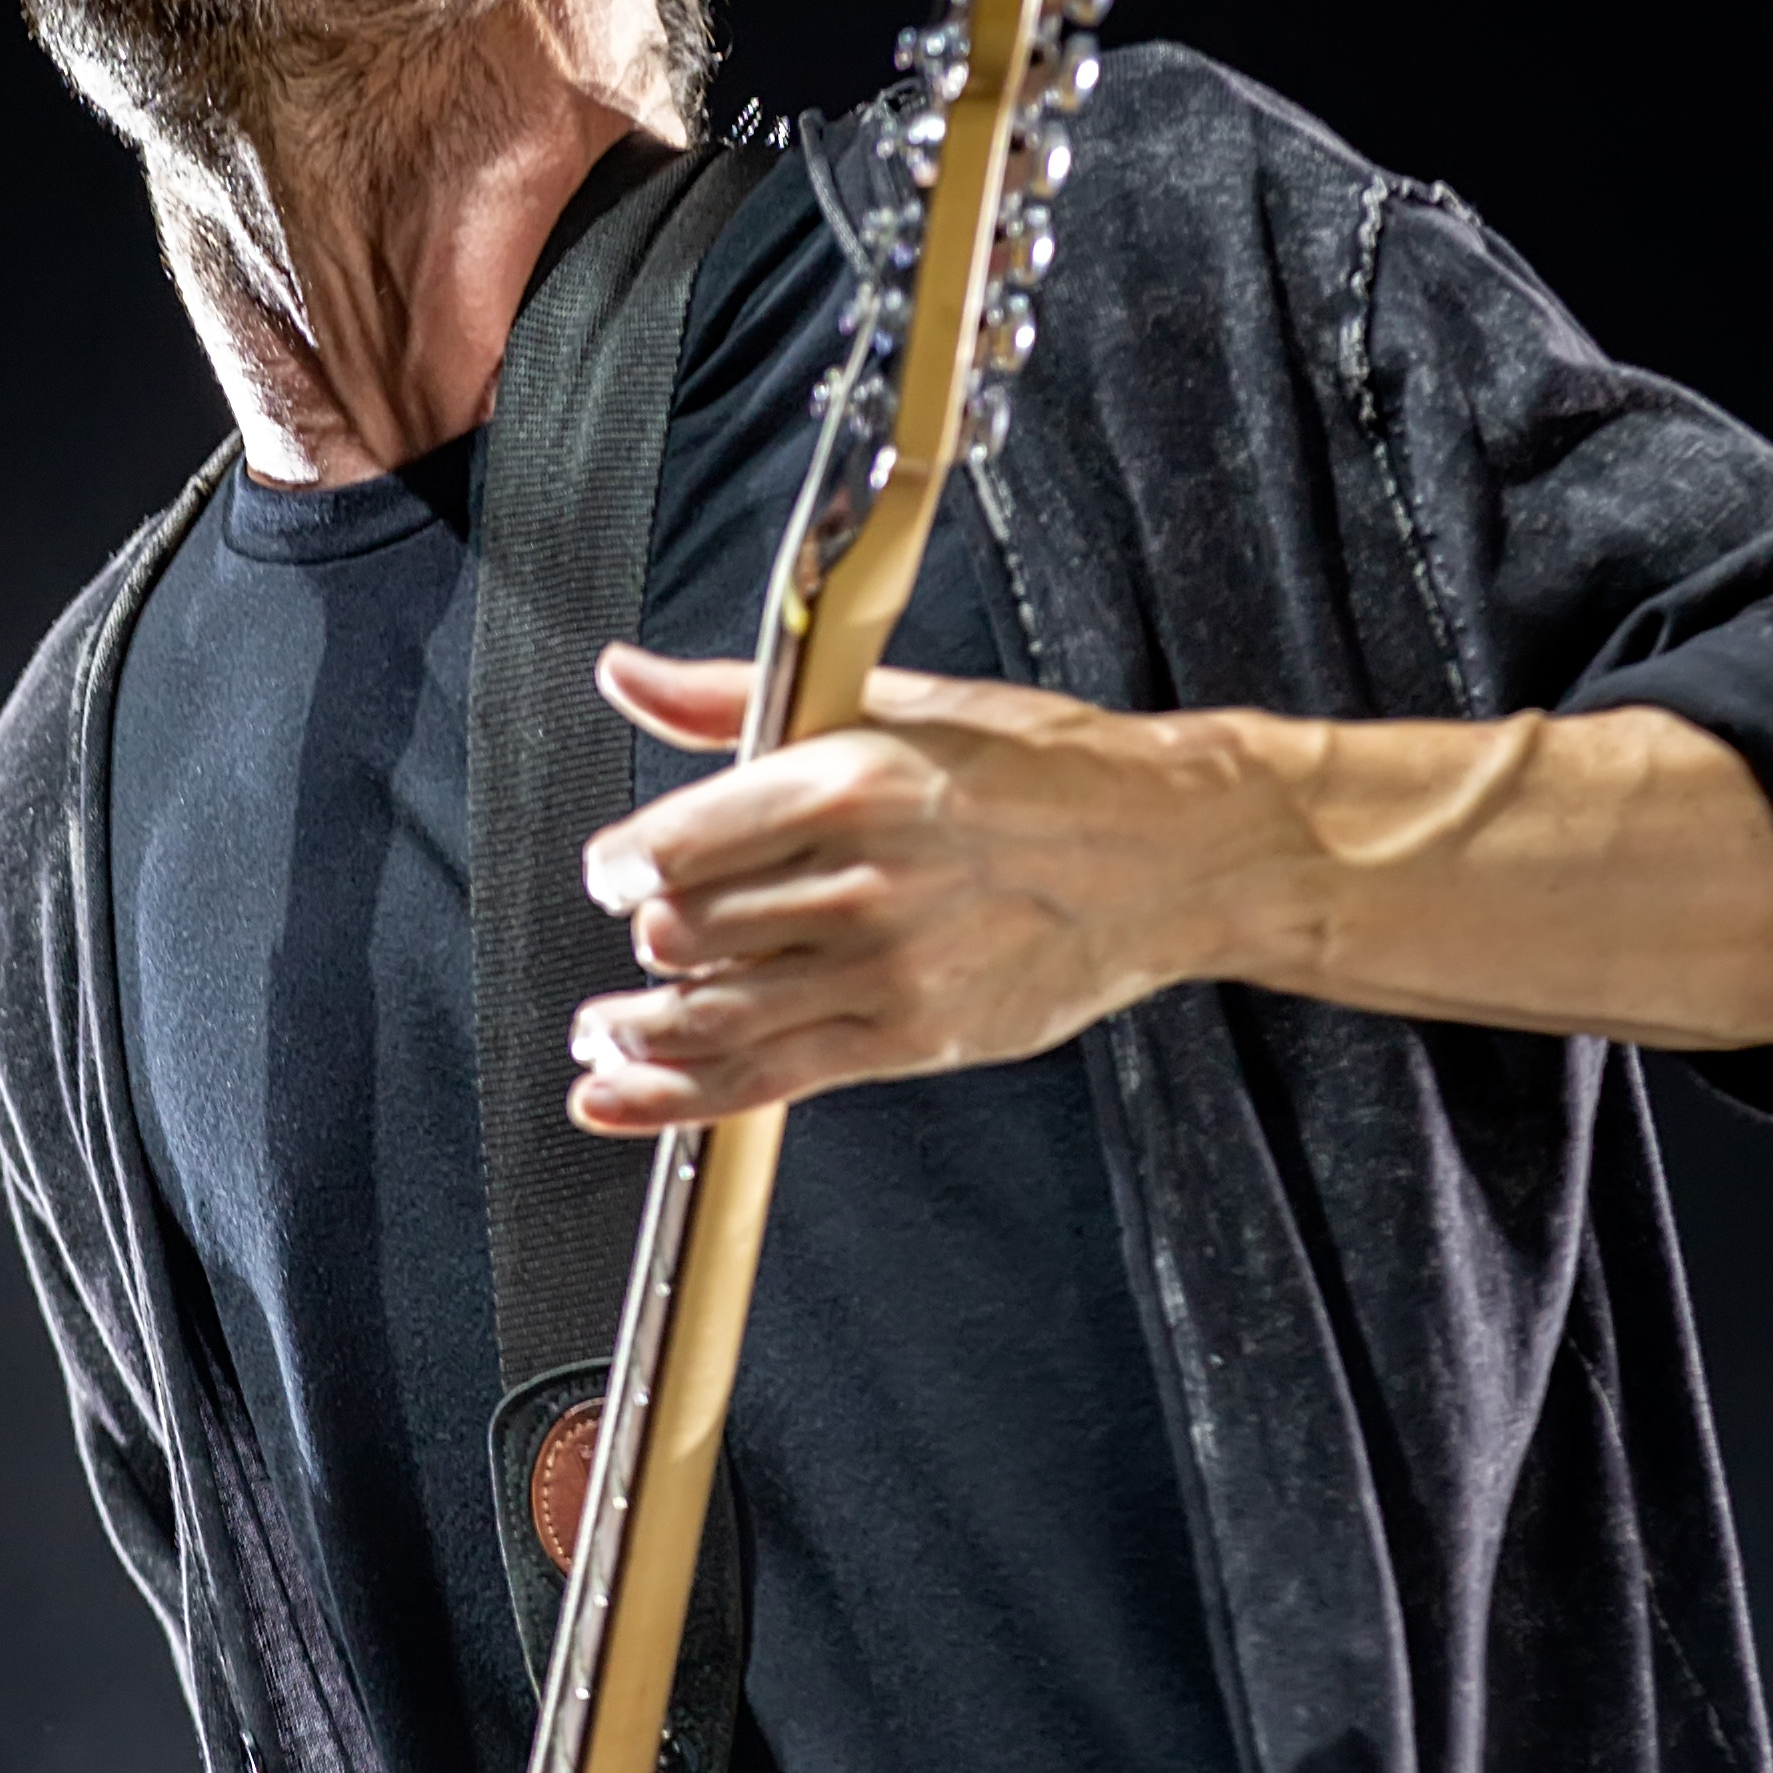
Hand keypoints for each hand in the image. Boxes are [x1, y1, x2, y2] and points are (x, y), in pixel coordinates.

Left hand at [568, 642, 1250, 1126]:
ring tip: (603, 1033)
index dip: (621, 865)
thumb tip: (625, 675)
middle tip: (639, 942)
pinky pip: (766, 1078)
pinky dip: (674, 1098)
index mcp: (848, 778)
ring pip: (712, 1015)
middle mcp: (862, 879)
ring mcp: (888, 968)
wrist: (1170, 851)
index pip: (680, 840)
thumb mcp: (889, 701)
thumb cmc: (1039, 770)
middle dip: (644, 943)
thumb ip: (736, 699)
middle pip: (683, 932)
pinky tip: (616, 1096)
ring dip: (635, 1032)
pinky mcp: (913, 1037)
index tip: (612, 872)